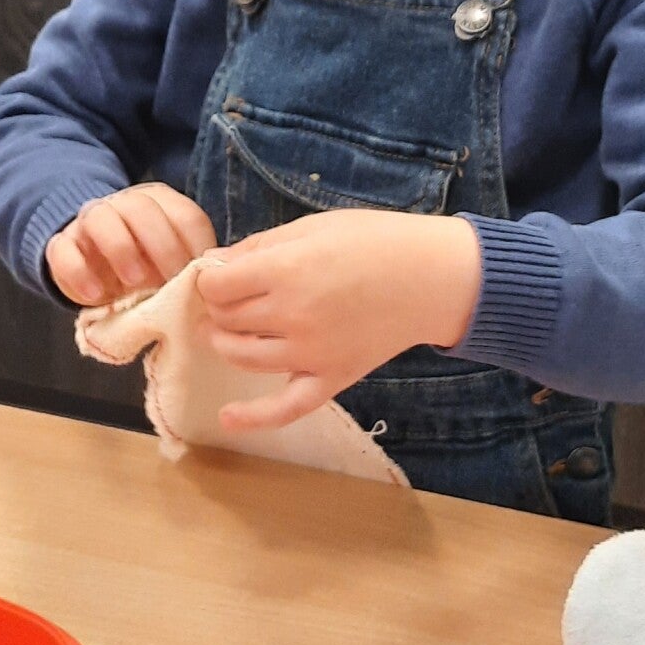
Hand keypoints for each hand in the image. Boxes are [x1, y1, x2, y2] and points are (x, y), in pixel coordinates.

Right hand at [45, 183, 214, 306]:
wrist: (90, 262)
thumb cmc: (143, 265)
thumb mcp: (169, 264)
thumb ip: (187, 265)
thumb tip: (212, 283)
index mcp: (160, 204)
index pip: (184, 214)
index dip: (194, 245)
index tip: (197, 276)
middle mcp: (124, 205)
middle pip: (142, 208)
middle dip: (161, 245)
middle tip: (169, 280)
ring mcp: (89, 221)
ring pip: (101, 218)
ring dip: (121, 248)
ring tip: (134, 282)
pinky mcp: (61, 245)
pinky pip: (63, 250)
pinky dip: (78, 273)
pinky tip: (95, 295)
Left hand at [194, 208, 481, 431]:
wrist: (433, 277)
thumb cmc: (377, 241)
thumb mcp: (313, 226)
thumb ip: (261, 246)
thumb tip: (217, 266)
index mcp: (286, 271)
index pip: (218, 286)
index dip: (212, 278)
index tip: (221, 274)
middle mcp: (292, 316)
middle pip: (227, 319)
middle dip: (220, 306)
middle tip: (232, 295)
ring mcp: (311, 353)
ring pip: (242, 356)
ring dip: (226, 342)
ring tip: (229, 330)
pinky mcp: (331, 378)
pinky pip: (286, 407)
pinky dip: (253, 417)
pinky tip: (227, 418)